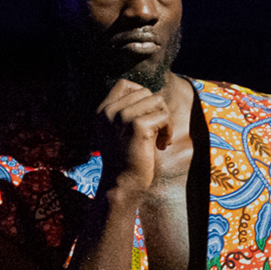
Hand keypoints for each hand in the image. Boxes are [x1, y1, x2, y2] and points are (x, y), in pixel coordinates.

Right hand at [92, 80, 171, 198]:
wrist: (122, 185)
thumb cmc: (124, 160)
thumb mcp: (117, 132)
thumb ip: (126, 112)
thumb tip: (152, 96)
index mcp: (102, 111)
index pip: (124, 84)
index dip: (141, 94)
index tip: (147, 116)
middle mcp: (109, 111)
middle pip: (145, 92)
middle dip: (156, 110)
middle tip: (156, 132)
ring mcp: (122, 117)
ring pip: (157, 101)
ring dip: (164, 119)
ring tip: (160, 138)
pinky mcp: (138, 126)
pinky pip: (164, 116)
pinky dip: (168, 130)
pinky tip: (161, 145)